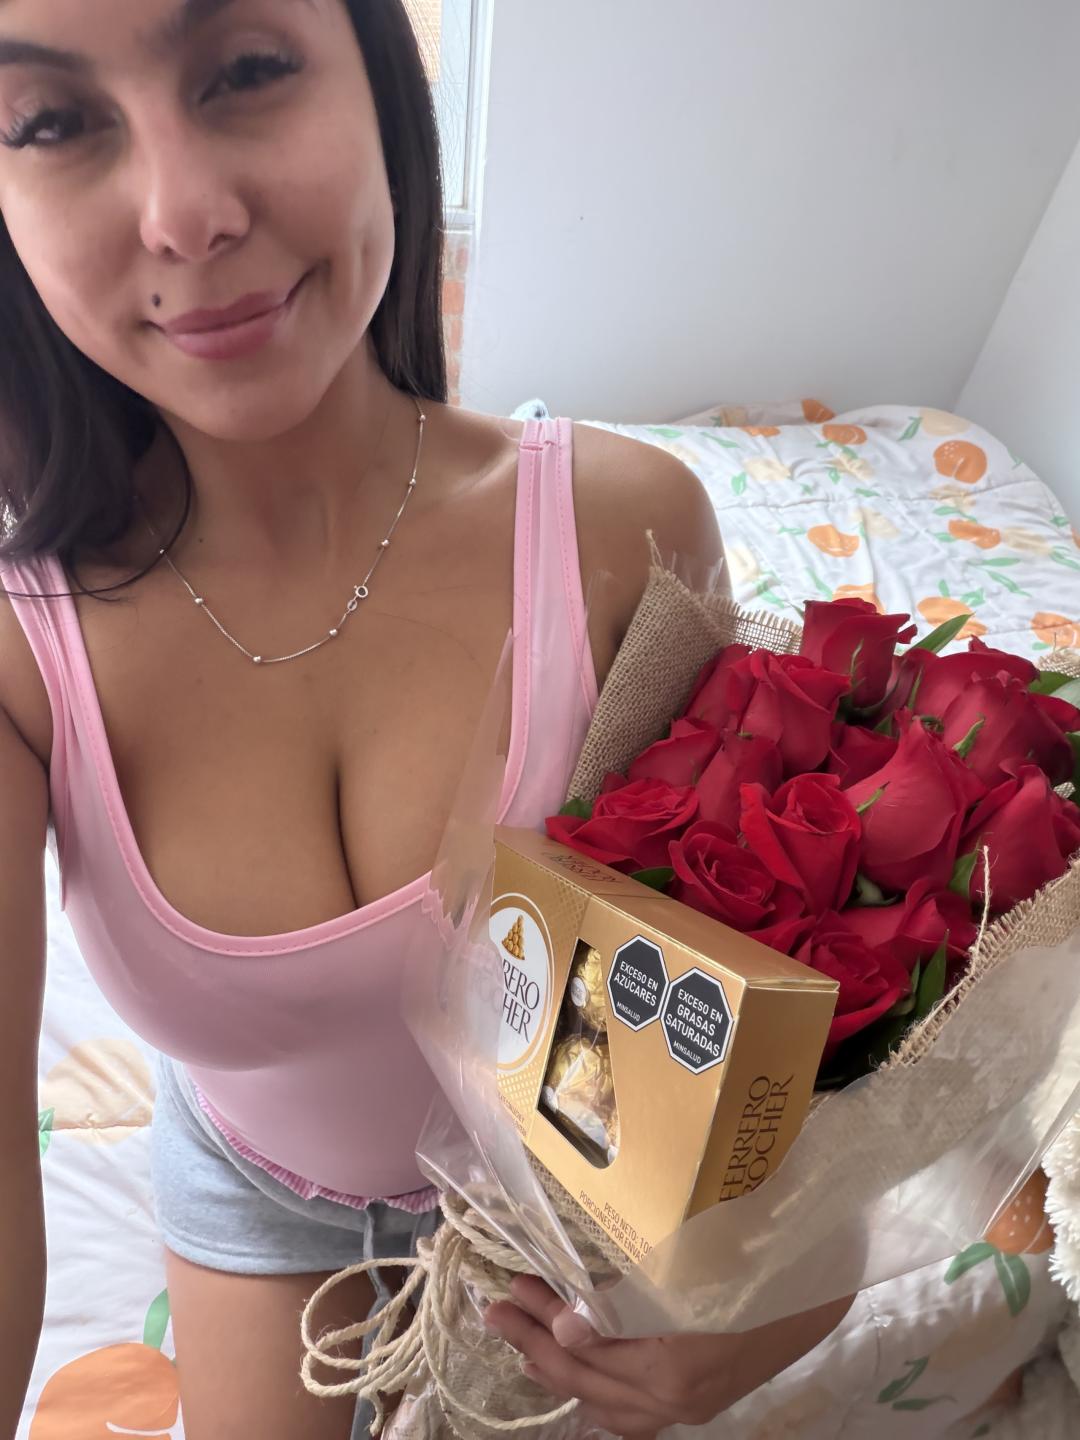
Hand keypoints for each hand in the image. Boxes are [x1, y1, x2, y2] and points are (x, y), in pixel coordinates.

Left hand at [483, 1275, 853, 1436]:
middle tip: (496, 1310)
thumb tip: (566, 1324)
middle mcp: (680, 1396)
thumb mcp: (692, 1257)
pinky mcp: (703, 1400)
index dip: (545, 1317)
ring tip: (521, 1342)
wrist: (829, 1272)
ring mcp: (693, 1406)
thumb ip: (627, 1296)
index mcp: (677, 1360)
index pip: (590, 1346)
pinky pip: (637, 1417)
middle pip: (591, 1381)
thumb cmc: (761, 1248)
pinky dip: (600, 1397)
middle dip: (537, 1346)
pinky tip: (578, 1380)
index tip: (512, 1288)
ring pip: (609, 1406)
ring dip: (561, 1371)